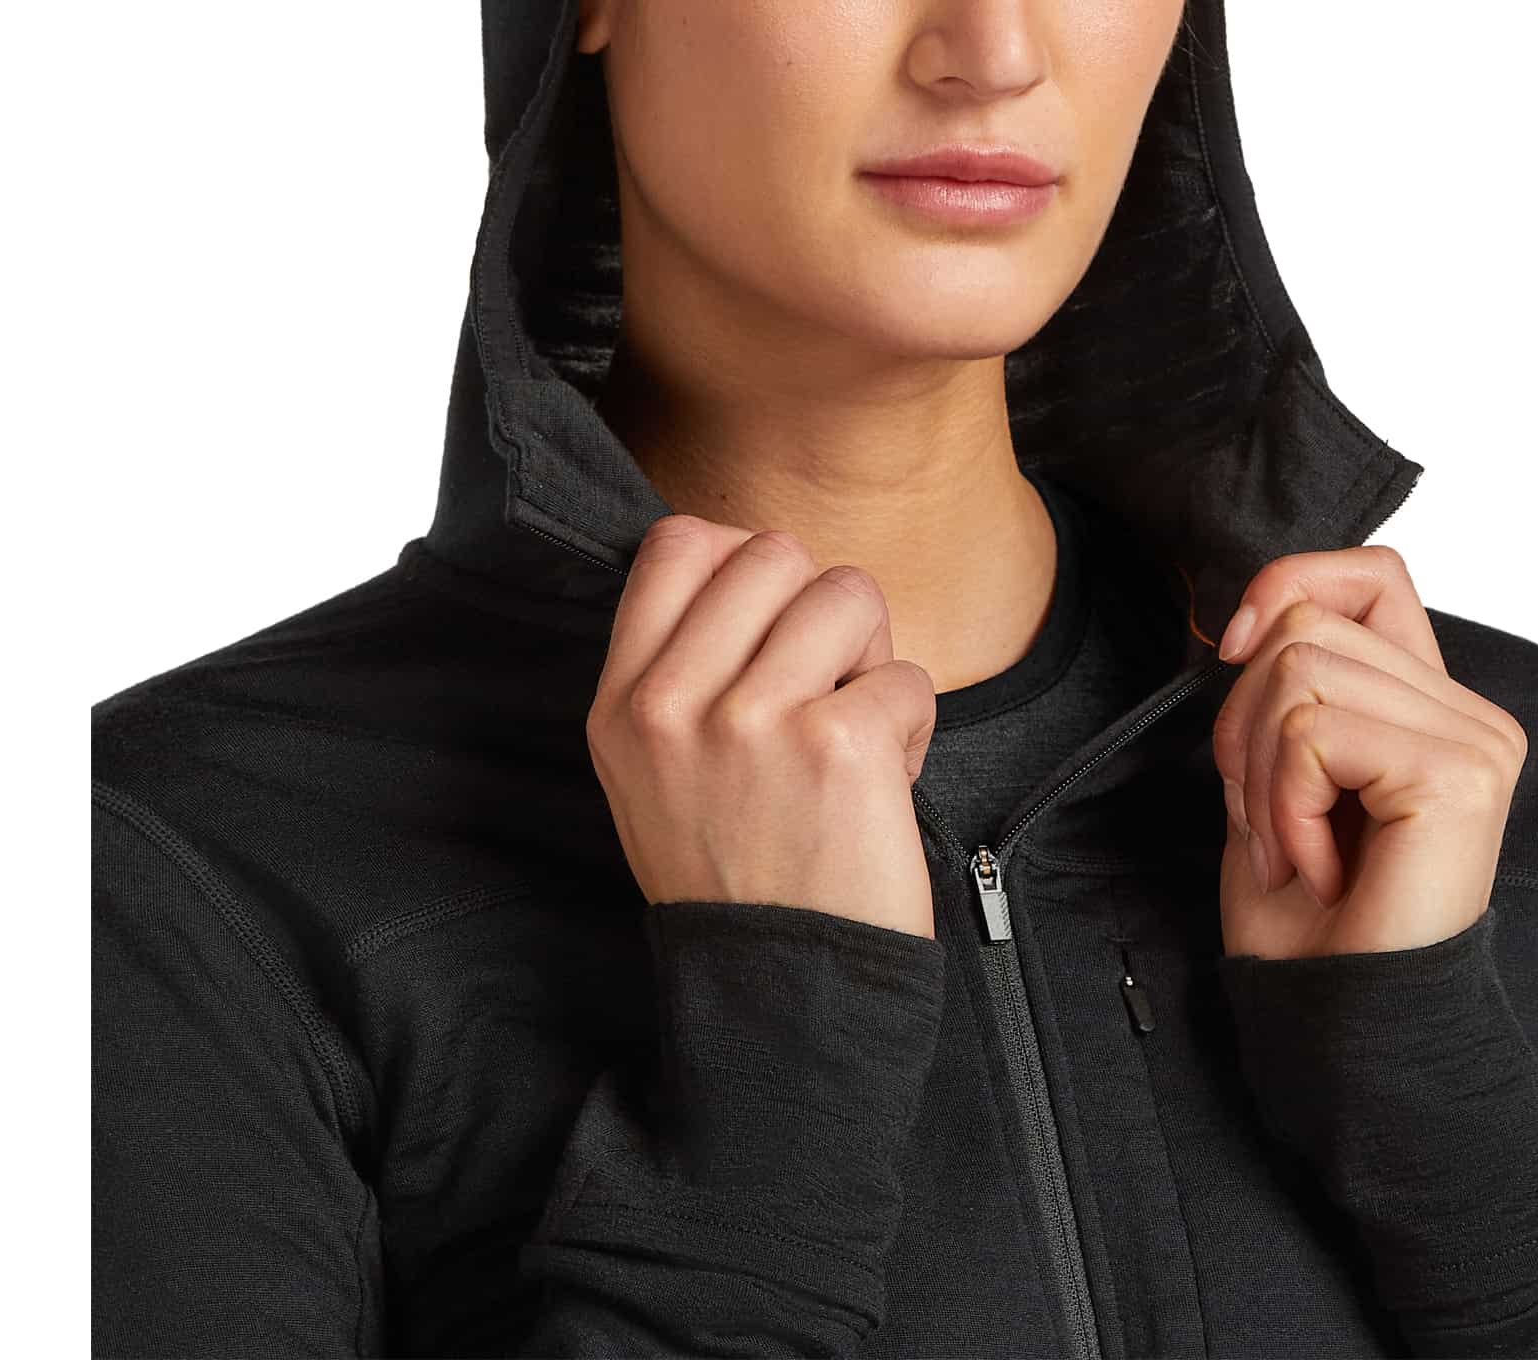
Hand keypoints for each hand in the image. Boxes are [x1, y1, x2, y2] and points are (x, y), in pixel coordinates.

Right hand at [585, 514, 940, 938]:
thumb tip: (745, 558)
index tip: (769, 617)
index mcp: (623, 702)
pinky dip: (914, 725)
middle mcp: (673, 703)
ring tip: (853, 732)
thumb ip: (683, 664)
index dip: (741, 558)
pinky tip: (883, 784)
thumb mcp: (656, 769)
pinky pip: (908, 676)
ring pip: (849, 592)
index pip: (675, 544)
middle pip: (773, 551)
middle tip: (822, 685)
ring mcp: (751, 720)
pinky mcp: (836, 744)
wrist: (783, 993)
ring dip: (871, 659)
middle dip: (818, 605)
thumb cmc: (737, 871)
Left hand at [1209, 547, 1527, 958]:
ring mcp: (1474, 741)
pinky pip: (1313, 733)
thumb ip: (1283, 687)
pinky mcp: (1457, 774)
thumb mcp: (1275, 775)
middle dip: (1244, 721)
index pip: (1371, 573)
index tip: (1235, 653)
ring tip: (1296, 850)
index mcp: (1433, 705)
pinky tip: (1320, 870)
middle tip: (1269, 823)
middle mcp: (1471, 714)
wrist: (1343, 1025)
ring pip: (1298, 668)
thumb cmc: (1308, 920)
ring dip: (1260, 773)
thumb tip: (1245, 617)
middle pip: (1304, 622)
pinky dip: (1284, 806)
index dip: (1287, 584)